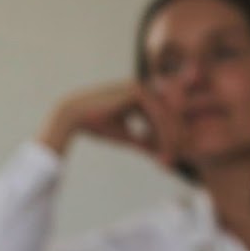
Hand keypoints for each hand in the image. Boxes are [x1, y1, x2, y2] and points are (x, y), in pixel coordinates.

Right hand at [39, 80, 179, 165]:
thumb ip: (142, 141)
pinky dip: (162, 135)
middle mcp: (144, 89)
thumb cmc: (96, 125)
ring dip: (170, 140)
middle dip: (174, 140)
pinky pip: (157, 115)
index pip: (163, 118)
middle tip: (174, 161)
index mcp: (140, 97)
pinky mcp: (137, 93)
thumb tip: (157, 153)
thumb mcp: (125, 136)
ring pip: (165, 117)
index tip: (170, 157)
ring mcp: (141, 88)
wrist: (74, 116)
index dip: (168, 138)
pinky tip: (161, 151)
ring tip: (170, 160)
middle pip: (168, 116)